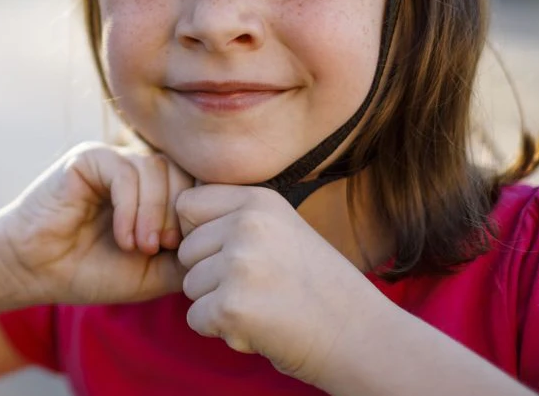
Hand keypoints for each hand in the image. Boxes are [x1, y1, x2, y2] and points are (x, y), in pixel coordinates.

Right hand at [0, 142, 194, 305]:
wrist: (36, 271)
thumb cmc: (92, 271)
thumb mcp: (153, 272)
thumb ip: (187, 256)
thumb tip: (225, 246)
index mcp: (155, 191)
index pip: (197, 185)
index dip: (199, 215)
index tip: (184, 251)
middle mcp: (137, 170)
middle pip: (183, 172)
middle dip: (180, 213)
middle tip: (163, 247)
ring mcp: (113, 160)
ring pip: (157, 169)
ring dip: (155, 213)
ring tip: (140, 246)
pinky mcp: (88, 158)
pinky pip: (126, 171)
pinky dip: (131, 207)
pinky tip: (122, 236)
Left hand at [175, 184, 388, 384]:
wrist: (360, 337)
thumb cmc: (318, 288)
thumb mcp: (283, 230)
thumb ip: (236, 219)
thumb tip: (178, 216)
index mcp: (259, 201)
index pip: (187, 205)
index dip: (201, 234)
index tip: (232, 254)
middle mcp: (247, 225)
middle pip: (186, 250)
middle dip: (210, 276)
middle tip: (258, 289)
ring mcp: (239, 264)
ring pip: (190, 286)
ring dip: (217, 304)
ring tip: (264, 306)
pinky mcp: (231, 306)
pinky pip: (195, 318)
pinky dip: (220, 330)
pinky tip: (259, 327)